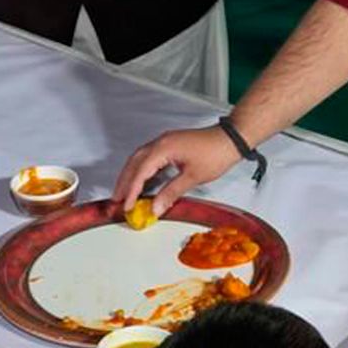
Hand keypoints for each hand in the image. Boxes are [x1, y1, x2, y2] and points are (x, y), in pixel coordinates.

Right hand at [114, 125, 242, 215]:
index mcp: (163, 148)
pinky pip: (149, 157)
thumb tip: (155, 208)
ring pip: (140, 159)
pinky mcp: (170, 145)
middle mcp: (160, 143)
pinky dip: (142, 170)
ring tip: (124, 193)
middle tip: (116, 200)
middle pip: (134, 163)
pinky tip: (142, 182)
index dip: (132, 190)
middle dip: (124, 182)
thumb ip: (171, 193)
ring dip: (131, 175)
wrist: (231, 139)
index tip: (126, 205)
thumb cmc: (215, 154)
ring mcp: (165, 142)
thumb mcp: (193, 177)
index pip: (141, 172)